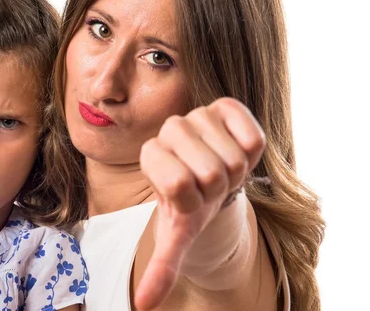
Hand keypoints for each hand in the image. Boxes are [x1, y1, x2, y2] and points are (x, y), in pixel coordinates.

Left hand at [136, 97, 265, 309]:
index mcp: (152, 157)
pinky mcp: (224, 106)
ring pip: (233, 156)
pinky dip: (250, 150)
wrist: (211, 179)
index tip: (190, 199)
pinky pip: (251, 134)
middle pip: (211, 171)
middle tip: (210, 187)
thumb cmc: (192, 205)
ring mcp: (197, 115)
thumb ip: (161, 266)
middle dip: (217, 190)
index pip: (177, 183)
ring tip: (221, 169)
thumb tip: (144, 305)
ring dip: (234, 174)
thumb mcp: (177, 236)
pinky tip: (235, 149)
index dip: (192, 201)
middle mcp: (170, 130)